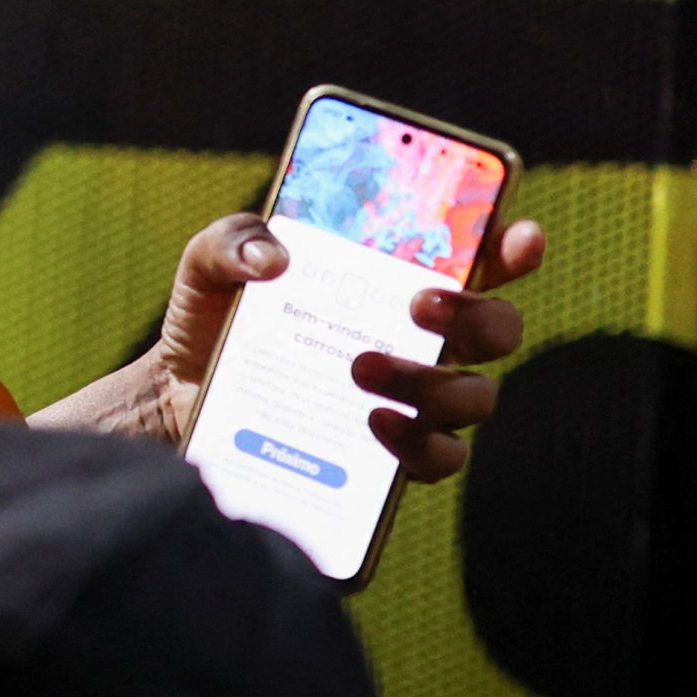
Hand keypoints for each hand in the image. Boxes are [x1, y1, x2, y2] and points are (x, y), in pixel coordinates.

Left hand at [60, 213, 545, 485]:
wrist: (179, 398)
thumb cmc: (215, 318)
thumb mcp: (213, 266)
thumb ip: (235, 242)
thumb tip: (273, 258)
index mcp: (397, 280)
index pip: (480, 257)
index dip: (513, 246)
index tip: (518, 238)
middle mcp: (422, 340)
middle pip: (499, 331)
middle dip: (479, 317)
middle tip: (419, 305)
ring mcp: (413, 401)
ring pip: (475, 397)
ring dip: (433, 382)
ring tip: (362, 368)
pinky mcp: (389, 456)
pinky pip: (440, 458)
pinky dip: (418, 443)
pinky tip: (372, 421)